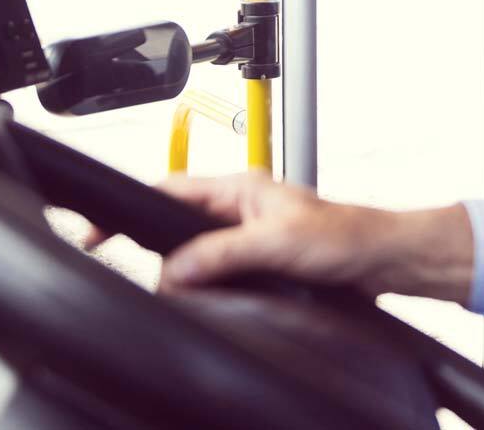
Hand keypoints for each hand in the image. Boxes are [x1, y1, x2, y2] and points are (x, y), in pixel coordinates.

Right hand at [113, 171, 474, 302]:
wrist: (383, 259)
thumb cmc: (346, 236)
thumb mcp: (276, 241)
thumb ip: (221, 252)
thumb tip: (173, 269)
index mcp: (241, 186)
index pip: (170, 189)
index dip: (131, 206)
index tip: (100, 228)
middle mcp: (241, 206)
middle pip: (177, 222)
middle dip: (152, 245)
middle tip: (128, 268)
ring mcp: (250, 233)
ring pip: (196, 250)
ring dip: (182, 270)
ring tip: (169, 288)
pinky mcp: (262, 260)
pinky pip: (218, 270)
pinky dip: (204, 284)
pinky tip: (201, 298)